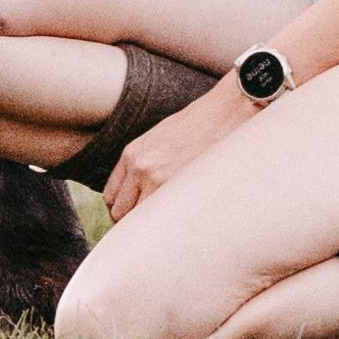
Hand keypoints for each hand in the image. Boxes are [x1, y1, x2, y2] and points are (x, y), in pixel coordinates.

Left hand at [103, 76, 246, 219]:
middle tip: (149, 225)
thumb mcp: (161, 137)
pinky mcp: (181, 189)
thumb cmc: (199, 124)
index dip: (122, 208)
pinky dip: (167, 224)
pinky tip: (178, 221)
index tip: (134, 214)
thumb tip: (140, 190)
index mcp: (133, 154)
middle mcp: (140, 168)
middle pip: (120, 212)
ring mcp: (159, 180)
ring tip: (165, 224)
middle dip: (131, 222)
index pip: (112, 195)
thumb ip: (145, 162)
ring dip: (149, 225)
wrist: (226, 112)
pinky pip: (163, 219)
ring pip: (140, 220)